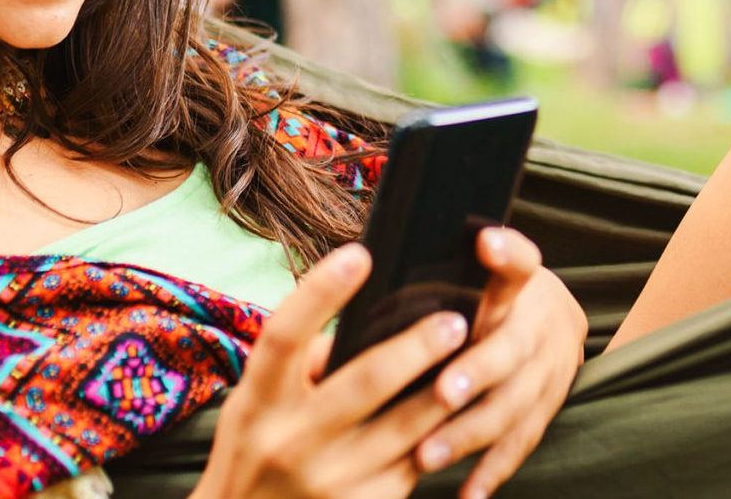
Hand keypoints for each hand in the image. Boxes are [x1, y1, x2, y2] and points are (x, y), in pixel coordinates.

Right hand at [192, 245, 468, 498]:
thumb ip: (302, 365)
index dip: (321, 292)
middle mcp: (287, 442)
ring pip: (404, 429)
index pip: (284, 336)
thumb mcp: (257, 404)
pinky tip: (461, 410)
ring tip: (474, 353)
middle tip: (456, 318)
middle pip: (364, 382)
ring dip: (444, 389)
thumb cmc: (257, 449)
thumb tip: (372, 321)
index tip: (359, 253)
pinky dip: (437, 436)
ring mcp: (326, 482)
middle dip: (417, 347)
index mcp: (256, 402)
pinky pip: (410, 467)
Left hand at [410, 227, 586, 498]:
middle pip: (511, 349)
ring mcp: (546, 374)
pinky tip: (466, 494)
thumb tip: (364, 266)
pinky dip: (492, 470)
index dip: (507, 252)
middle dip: (477, 370)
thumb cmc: (487, 295)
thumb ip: (440, 273)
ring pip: (511, 406)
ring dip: (470, 431)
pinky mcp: (545, 409)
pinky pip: (520, 444)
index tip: (484, 241)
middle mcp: (535, 329)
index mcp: (515, 289)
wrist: (555, 322)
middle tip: (443, 390)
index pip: (519, 261)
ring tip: (428, 454)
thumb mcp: (477, 273)